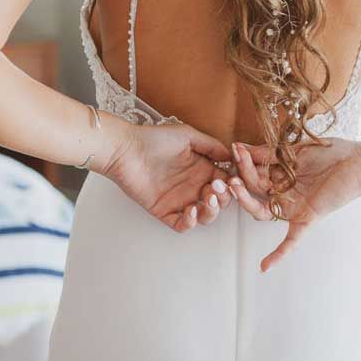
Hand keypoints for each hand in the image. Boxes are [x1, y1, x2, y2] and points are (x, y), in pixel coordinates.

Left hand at [101, 120, 233, 232]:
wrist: (125, 149)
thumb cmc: (153, 139)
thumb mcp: (187, 136)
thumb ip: (210, 145)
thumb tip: (231, 154)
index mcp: (201, 169)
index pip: (225, 182)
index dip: (232, 184)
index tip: (234, 181)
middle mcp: (192, 186)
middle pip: (219, 202)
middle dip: (223, 198)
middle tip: (216, 187)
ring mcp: (179, 200)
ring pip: (205, 216)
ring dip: (211, 211)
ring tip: (207, 198)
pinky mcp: (164, 210)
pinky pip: (182, 224)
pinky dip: (190, 222)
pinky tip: (191, 210)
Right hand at [224, 137, 360, 272]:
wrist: (358, 162)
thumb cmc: (329, 153)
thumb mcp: (293, 150)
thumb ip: (266, 153)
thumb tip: (238, 146)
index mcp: (277, 177)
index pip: (252, 173)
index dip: (242, 162)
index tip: (234, 149)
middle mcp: (281, 194)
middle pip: (253, 190)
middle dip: (242, 177)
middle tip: (233, 168)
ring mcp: (292, 207)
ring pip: (262, 212)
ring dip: (246, 201)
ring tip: (235, 186)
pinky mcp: (306, 218)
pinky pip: (291, 240)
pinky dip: (279, 254)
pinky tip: (264, 267)